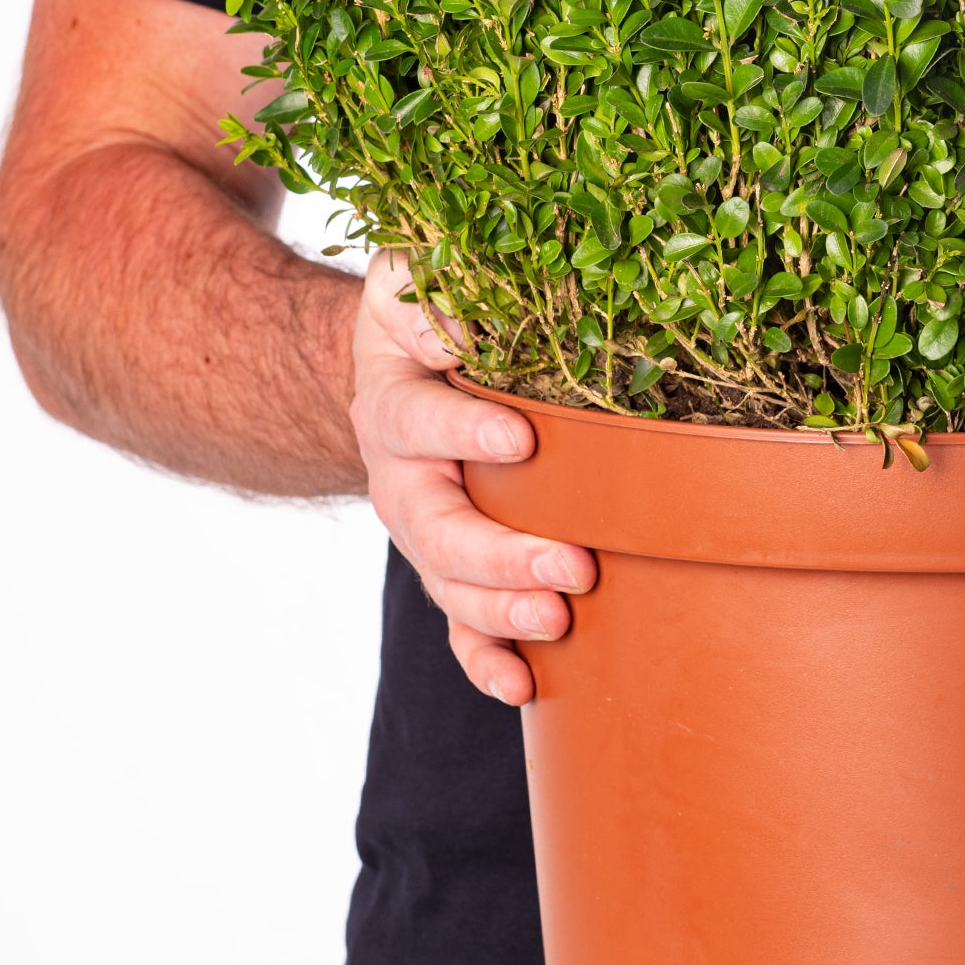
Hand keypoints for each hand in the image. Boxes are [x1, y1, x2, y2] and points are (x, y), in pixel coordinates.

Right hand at [351, 250, 595, 702]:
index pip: (418, 420)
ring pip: (449, 585)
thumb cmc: (430, 312)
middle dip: (502, 555)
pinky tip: (522, 684)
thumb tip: (455, 331)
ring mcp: (425, 531)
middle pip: (435, 529)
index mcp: (394, 402)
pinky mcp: (451, 567)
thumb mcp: (415, 280)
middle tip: (570, 566)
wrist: (404, 367)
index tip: (521, 439)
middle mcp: (401, 478)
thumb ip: (428, 291)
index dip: (463, 432)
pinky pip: (459, 627)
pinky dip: (486, 660)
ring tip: (558, 620)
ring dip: (501, 613)